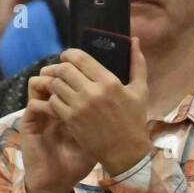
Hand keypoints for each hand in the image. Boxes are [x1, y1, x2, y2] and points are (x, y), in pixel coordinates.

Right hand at [22, 74, 97, 192]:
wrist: (57, 180)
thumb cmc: (77, 161)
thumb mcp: (94, 138)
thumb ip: (102, 119)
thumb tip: (121, 101)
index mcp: (65, 105)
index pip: (69, 78)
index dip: (79, 72)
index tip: (93, 76)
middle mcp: (50, 105)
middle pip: (54, 75)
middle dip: (65, 72)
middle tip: (80, 80)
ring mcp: (39, 113)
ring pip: (38, 84)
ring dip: (52, 84)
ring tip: (68, 92)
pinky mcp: (29, 124)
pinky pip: (34, 105)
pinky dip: (47, 104)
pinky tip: (60, 111)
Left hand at [39, 42, 152, 176]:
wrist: (126, 152)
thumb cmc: (134, 120)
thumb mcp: (140, 90)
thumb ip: (137, 63)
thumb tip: (134, 40)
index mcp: (109, 81)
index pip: (79, 58)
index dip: (68, 54)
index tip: (67, 57)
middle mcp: (92, 92)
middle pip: (63, 69)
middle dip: (58, 67)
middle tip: (59, 71)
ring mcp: (79, 107)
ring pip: (55, 85)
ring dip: (53, 83)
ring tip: (56, 84)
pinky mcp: (71, 120)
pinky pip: (53, 102)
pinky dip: (53, 99)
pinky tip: (58, 100)